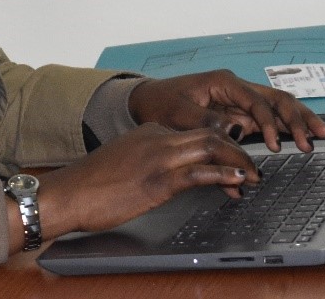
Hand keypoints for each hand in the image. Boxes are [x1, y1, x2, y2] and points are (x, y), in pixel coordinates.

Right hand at [32, 123, 257, 243]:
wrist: (69, 192)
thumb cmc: (92, 184)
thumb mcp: (125, 162)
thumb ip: (148, 161)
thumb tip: (169, 175)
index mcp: (149, 132)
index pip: (195, 131)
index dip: (222, 144)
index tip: (236, 157)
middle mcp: (157, 138)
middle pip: (209, 133)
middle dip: (237, 148)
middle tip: (253, 165)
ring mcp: (158, 158)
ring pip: (210, 147)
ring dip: (238, 161)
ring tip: (254, 175)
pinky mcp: (157, 181)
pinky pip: (199, 174)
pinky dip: (223, 175)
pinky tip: (238, 181)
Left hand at [127, 69, 324, 152]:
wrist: (147, 101)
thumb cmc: (161, 102)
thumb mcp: (178, 113)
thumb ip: (207, 124)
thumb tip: (234, 135)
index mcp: (224, 83)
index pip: (256, 101)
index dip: (269, 123)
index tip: (275, 145)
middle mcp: (237, 89)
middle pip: (277, 99)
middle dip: (299, 117)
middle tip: (317, 136)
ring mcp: (240, 102)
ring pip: (278, 109)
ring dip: (299, 122)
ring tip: (320, 135)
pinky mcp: (239, 116)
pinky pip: (265, 125)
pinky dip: (282, 134)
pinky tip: (298, 144)